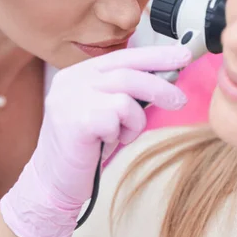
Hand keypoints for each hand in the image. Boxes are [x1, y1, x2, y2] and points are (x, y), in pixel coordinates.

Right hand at [0, 46, 191, 236]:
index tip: (182, 56)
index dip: (155, 55)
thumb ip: (126, 91)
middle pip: (127, 72)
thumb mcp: (107, 110)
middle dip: (160, 85)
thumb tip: (166, 75)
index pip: (122, 56)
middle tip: (179, 100)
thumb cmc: (86, 147)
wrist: (54, 182)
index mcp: (79, 73)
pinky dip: (120, 133)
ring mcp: (70, 98)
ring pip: (126, 96)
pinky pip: (116, 118)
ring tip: (123, 135)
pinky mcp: (74, 120)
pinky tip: (105, 142)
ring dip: (135, 120)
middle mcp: (72, 80)